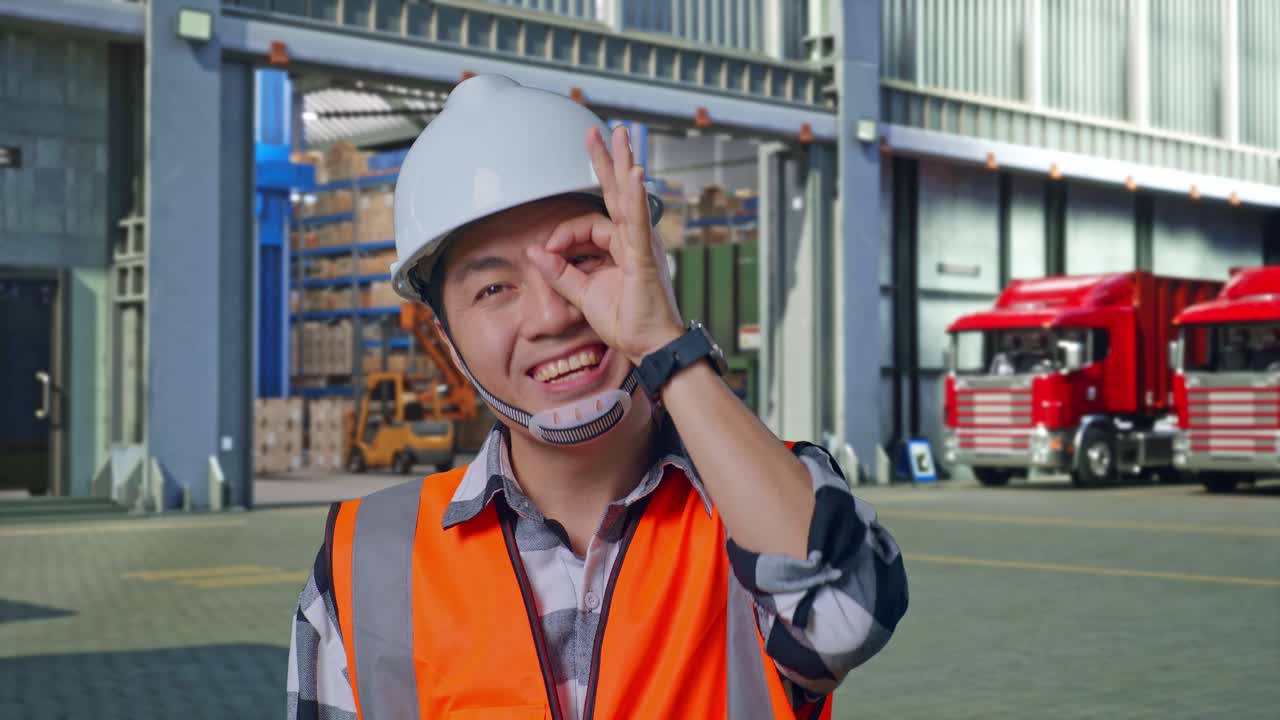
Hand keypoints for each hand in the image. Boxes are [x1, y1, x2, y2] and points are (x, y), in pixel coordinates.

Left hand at [526, 125, 682, 365]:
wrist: (649, 346)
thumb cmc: (626, 322)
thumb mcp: (582, 295)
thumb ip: (559, 272)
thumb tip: (534, 251)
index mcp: (621, 247)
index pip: (588, 224)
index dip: (563, 234)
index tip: (547, 253)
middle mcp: (634, 240)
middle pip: (617, 192)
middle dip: (607, 160)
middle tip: (601, 131)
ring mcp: (642, 246)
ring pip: (629, 198)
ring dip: (623, 165)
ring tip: (620, 136)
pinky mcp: (645, 257)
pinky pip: (637, 223)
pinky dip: (634, 198)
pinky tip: (633, 175)